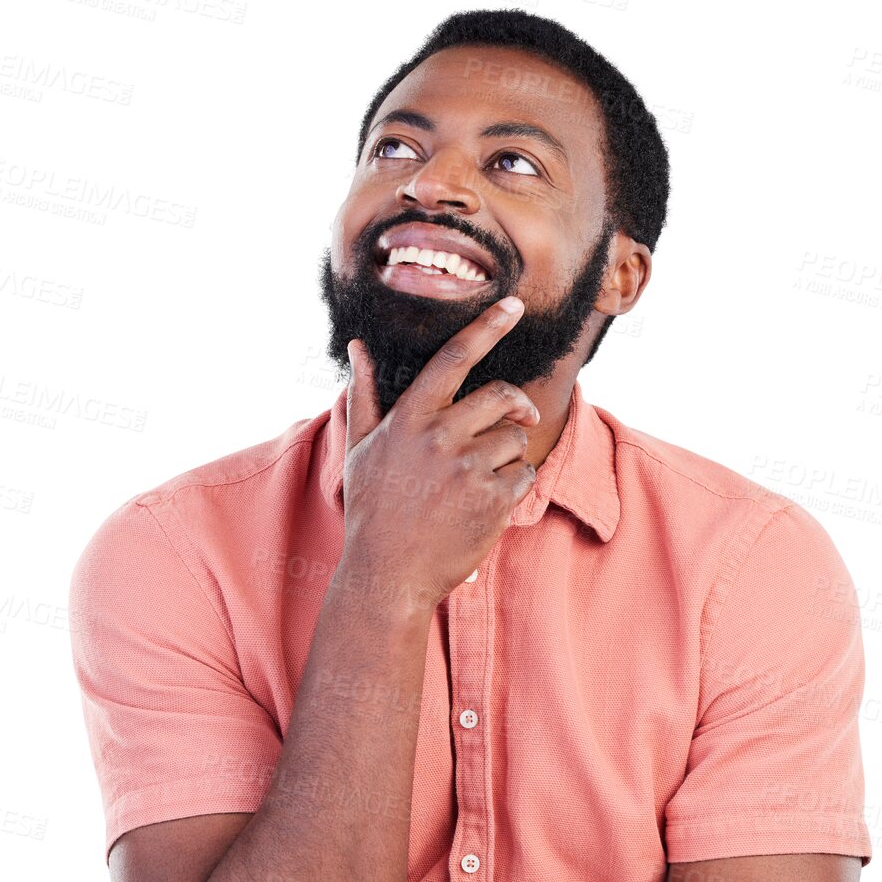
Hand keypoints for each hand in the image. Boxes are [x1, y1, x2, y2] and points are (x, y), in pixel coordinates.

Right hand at [341, 298, 538, 608]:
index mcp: (409, 418)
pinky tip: (485, 504)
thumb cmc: (372, 509)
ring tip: (479, 481)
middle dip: (516, 405)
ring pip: (515, 438)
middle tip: (520, 417)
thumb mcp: (360, 449)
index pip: (453, 359)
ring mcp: (468, 468)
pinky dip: (513, 486)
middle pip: (501, 396)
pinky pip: (524, 474)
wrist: (387, 576)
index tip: (513, 304)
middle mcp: (440, 437)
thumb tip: (358, 347)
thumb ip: (366, 394)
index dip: (487, 327)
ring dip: (508, 454)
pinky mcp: (493, 500)